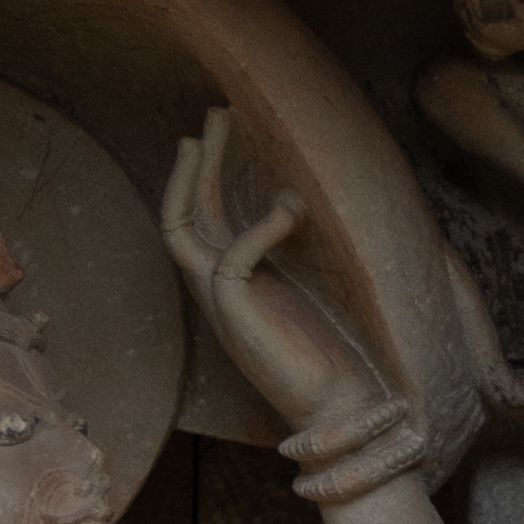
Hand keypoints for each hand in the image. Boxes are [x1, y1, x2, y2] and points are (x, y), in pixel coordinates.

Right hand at [161, 113, 391, 444]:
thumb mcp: (315, 290)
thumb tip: (301, 200)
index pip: (199, 225)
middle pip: (185, 217)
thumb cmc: (336, 355)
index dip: (200, 180)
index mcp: (231, 289)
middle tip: (212, 116)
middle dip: (197, 163)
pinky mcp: (235, 313)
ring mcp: (219, 304)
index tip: (215, 137)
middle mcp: (216, 293)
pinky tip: (291, 207)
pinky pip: (236, 254)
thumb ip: (301, 251)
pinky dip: (262, 226)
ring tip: (214, 131)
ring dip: (202, 176)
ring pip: (187, 230)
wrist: (338, 408)